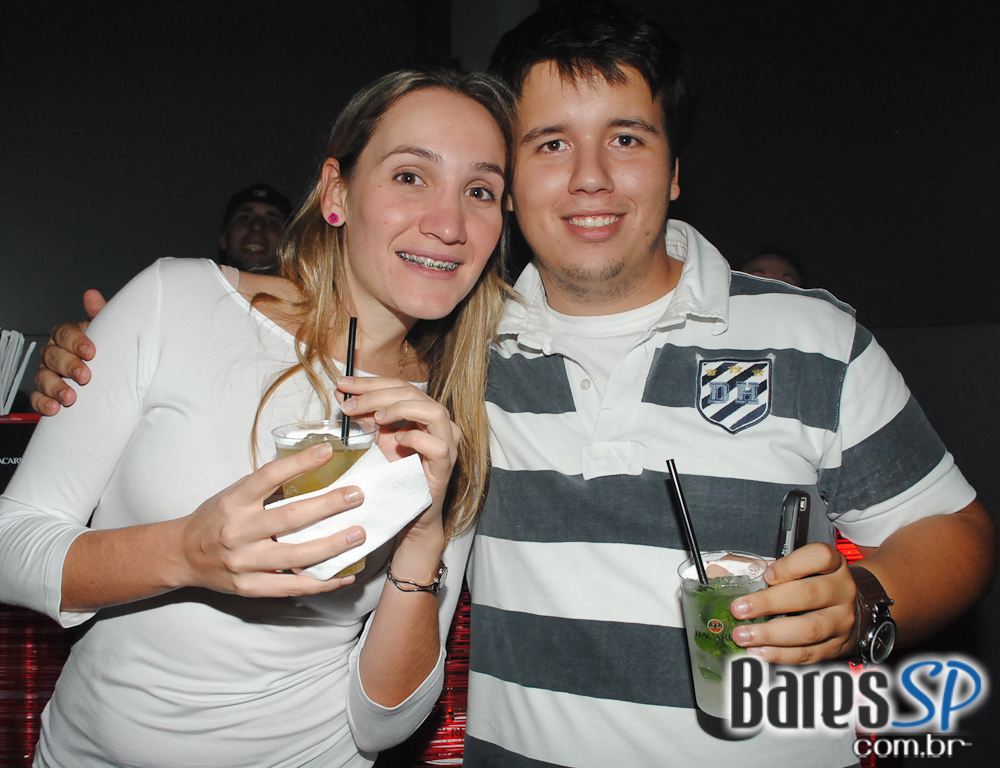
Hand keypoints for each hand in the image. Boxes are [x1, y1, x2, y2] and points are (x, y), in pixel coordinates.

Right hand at [31, 289, 106, 414]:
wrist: (107, 376)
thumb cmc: (104, 350)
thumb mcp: (106, 332)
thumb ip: (100, 315)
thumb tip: (92, 295)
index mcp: (66, 336)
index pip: (64, 334)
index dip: (76, 342)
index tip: (91, 351)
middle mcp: (53, 353)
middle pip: (53, 356)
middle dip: (68, 367)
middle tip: (85, 376)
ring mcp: (47, 373)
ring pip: (44, 378)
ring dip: (56, 388)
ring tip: (70, 398)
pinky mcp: (45, 393)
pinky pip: (38, 398)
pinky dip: (43, 404)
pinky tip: (54, 409)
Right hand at [178, 442, 367, 596]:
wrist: (182, 555)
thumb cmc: (216, 518)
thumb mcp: (234, 494)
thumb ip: (266, 487)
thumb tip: (313, 468)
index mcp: (234, 501)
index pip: (269, 476)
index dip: (300, 463)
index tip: (328, 451)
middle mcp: (237, 531)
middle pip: (290, 518)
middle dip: (328, 505)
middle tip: (357, 496)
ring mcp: (243, 562)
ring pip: (296, 556)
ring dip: (332, 545)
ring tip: (358, 534)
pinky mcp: (249, 587)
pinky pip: (292, 587)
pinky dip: (322, 582)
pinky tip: (345, 575)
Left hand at [337, 376, 458, 545]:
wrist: (407, 507)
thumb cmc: (397, 471)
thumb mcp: (378, 436)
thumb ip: (364, 414)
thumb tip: (342, 391)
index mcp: (423, 410)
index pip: (399, 386)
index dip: (370, 382)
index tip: (343, 383)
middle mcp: (439, 422)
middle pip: (413, 393)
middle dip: (377, 395)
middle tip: (350, 404)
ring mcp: (447, 443)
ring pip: (434, 412)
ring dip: (401, 410)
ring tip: (376, 419)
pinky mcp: (446, 466)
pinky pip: (438, 446)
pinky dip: (416, 438)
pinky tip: (396, 440)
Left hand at [727, 543, 857, 663]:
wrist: (853, 611)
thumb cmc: (818, 584)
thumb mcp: (806, 569)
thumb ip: (778, 571)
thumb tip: (735, 580)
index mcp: (834, 566)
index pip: (820, 557)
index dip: (791, 565)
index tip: (766, 575)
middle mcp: (842, 591)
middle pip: (808, 595)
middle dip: (768, 603)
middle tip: (739, 609)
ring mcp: (842, 621)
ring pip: (808, 629)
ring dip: (770, 634)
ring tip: (743, 635)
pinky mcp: (837, 647)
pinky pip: (809, 654)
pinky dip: (780, 655)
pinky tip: (759, 651)